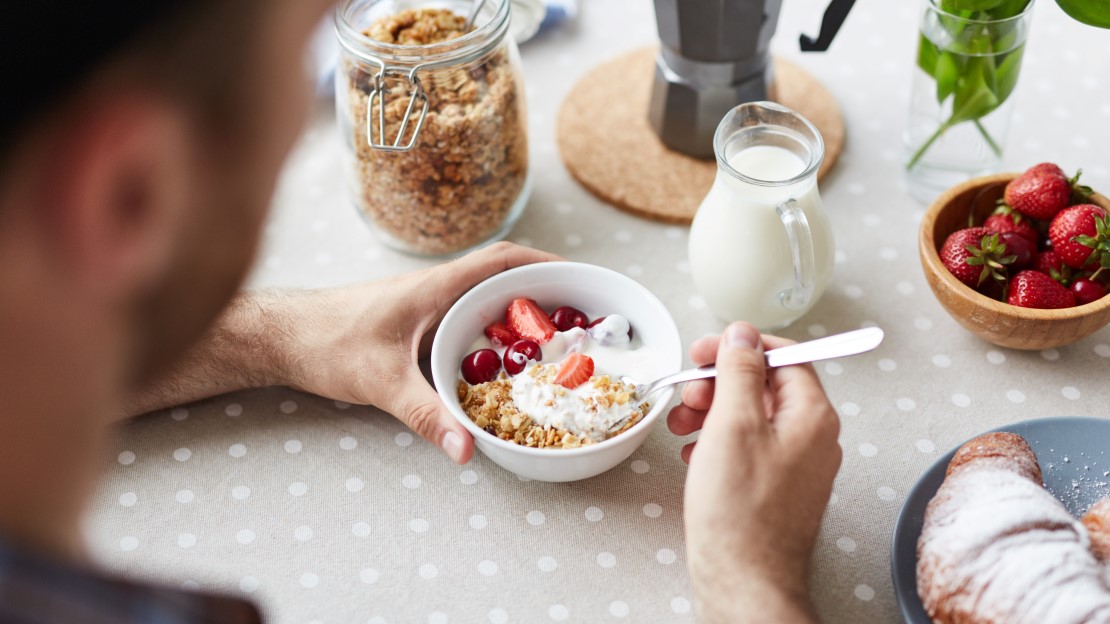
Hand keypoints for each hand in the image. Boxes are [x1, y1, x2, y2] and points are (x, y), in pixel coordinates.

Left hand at [279, 242, 559, 463]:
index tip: (578, 274)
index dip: (543, 262)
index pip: (500, 260)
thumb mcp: (380, 382)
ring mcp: (424, 306)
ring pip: (482, 301)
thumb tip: (468, 449)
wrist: (280, 336)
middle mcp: (434, 290)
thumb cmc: (324, 343)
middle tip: (580, 316)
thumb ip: (426, 415)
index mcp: (434, 287)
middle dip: (542, 291)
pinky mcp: (413, 324)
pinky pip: (464, 321)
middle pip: (501, 279)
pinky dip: (491, 334)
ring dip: (518, 313)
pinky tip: (501, 363)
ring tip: (554, 340)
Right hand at [667, 322, 840, 623]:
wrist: (744, 581)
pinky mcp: (778, 488)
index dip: (740, 348)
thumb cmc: (740, 513)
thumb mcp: (732, 425)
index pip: (785, 356)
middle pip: (766, 386)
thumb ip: (740, 371)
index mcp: (812, 416)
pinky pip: (750, 448)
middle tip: (689, 393)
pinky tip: (696, 454)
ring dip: (714, 412)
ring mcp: (797, 466)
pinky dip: (719, 442)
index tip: (706, 352)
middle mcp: (813, 438)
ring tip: (683, 425)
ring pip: (753, 417)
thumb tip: (743, 334)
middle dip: (720, 383)